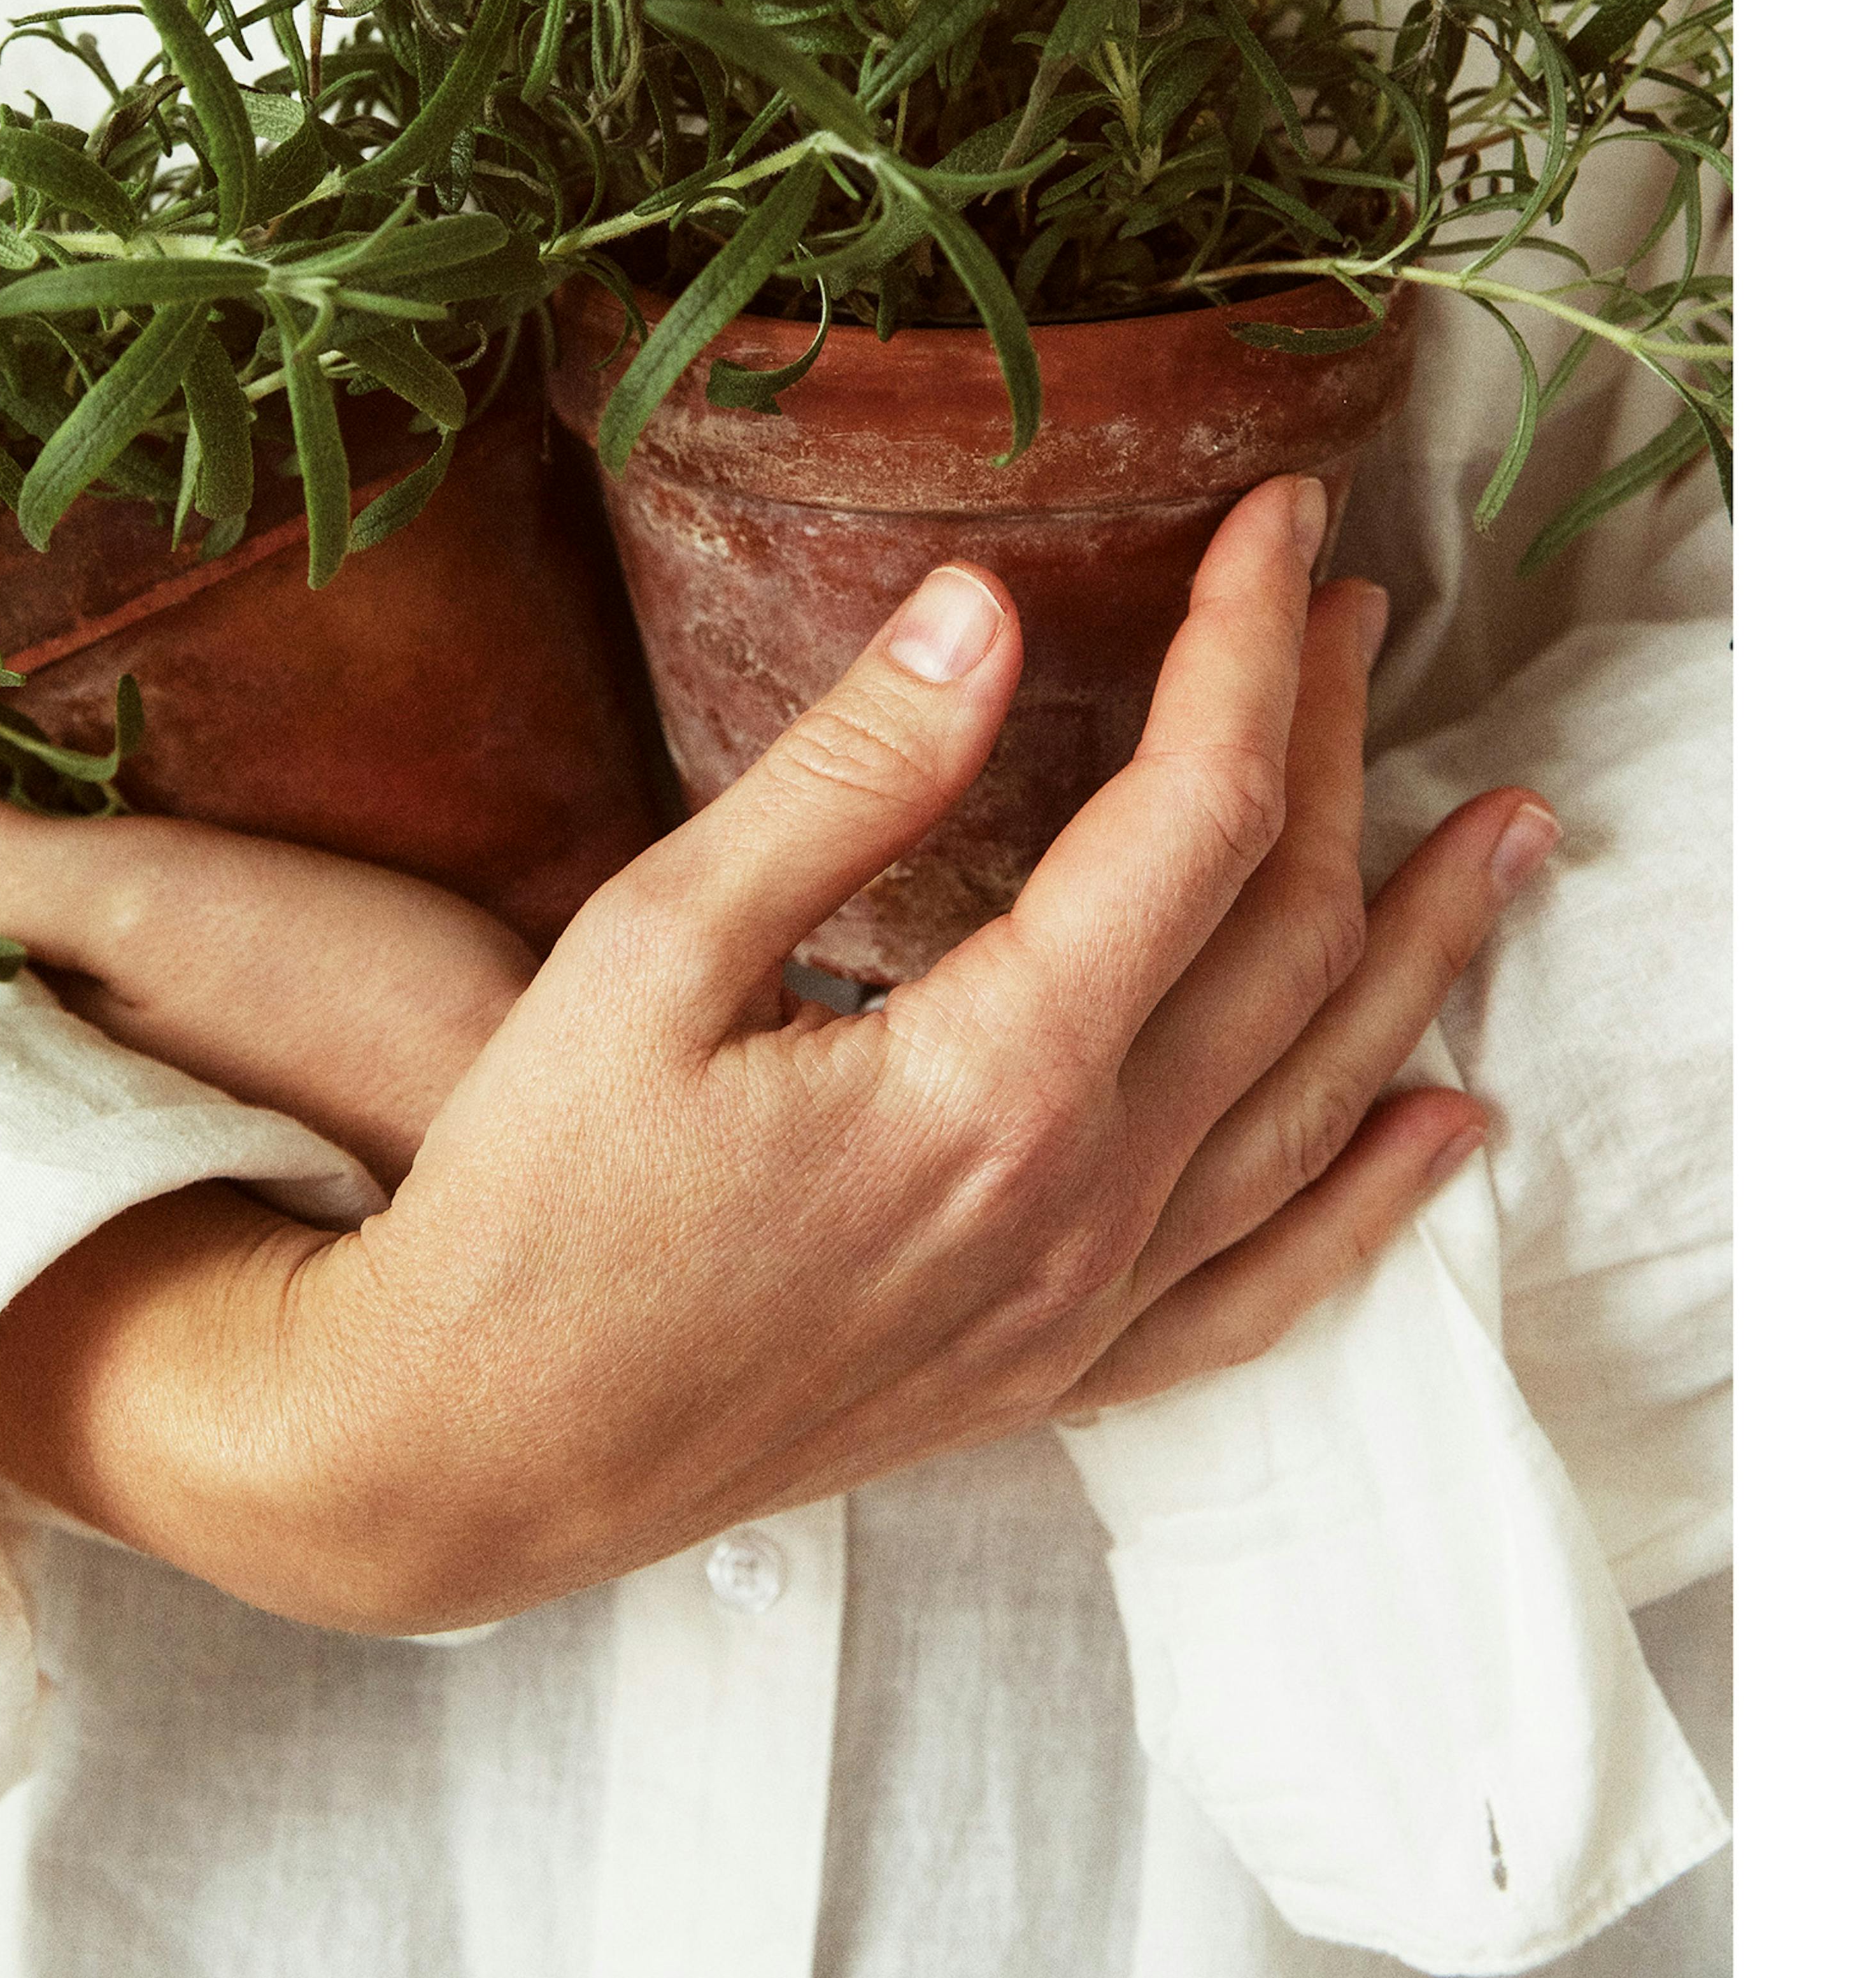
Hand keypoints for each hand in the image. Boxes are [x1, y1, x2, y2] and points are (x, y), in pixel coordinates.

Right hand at [0, 476, 1557, 1632]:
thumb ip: (841, 779)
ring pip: (1318, 1097)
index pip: (1195, 817)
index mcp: (988, 1081)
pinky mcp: (1052, 1376)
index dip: (1249, 651)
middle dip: (1336, 749)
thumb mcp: (648, 949)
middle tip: (1355, 613)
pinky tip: (1442, 1125)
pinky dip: (1374, 1197)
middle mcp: (1079, 1199)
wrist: (472, 1455)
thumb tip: (985, 609)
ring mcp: (1081, 1303)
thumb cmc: (532, 1199)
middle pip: (1284, 936)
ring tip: (1504, 830)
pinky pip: (1268, 1284)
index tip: (1281, 522)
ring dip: (1422, 948)